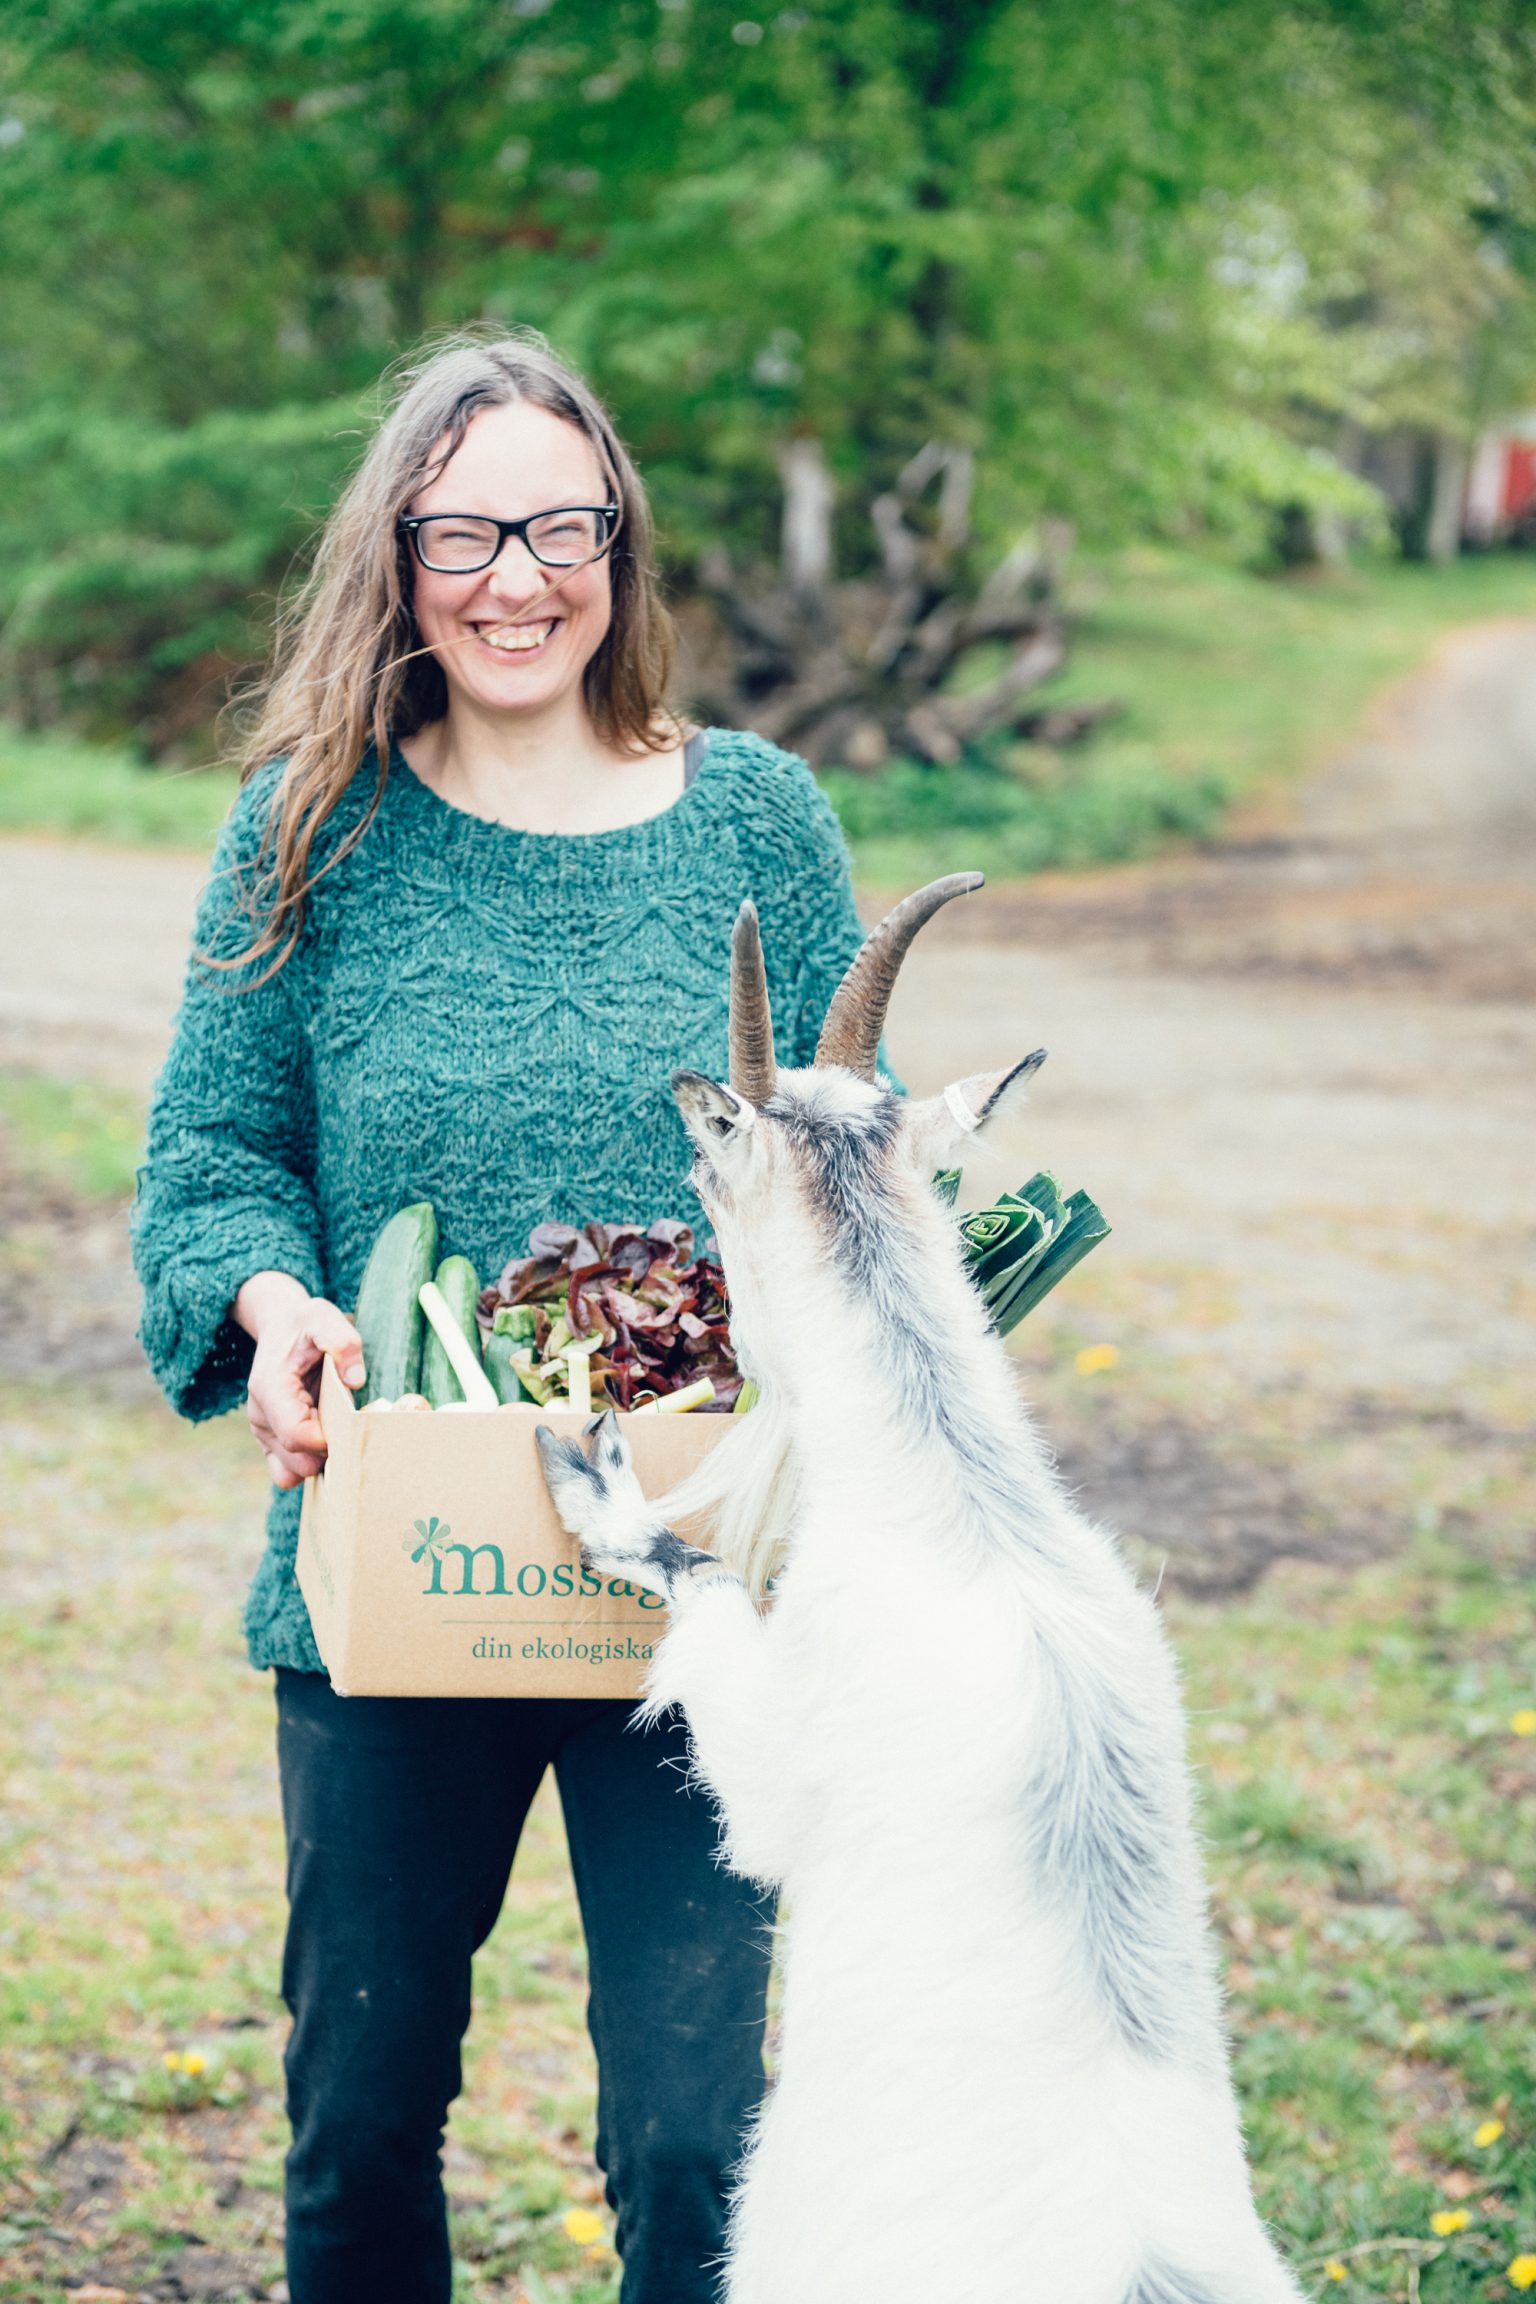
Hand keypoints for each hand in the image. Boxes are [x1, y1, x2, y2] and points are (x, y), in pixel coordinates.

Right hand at [234, 1274, 364, 1489]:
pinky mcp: (272, 1441)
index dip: (327, 1438)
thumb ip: (342, 1340)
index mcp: (270, 1387)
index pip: (296, 1434)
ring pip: (293, 1470)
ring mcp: (265, 1431)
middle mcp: (261, 1414)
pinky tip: (328, 1443)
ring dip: (322, 1461)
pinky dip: (311, 1465)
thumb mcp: (323, 1317)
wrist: (282, 1328)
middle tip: (354, 1430)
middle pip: (297, 1458)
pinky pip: (287, 1472)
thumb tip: (355, 1380)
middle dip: (330, 1452)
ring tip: (341, 1432)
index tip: (352, 1422)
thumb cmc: (304, 1323)